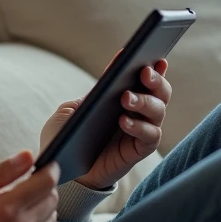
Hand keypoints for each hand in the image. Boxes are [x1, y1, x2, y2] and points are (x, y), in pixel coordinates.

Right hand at [0, 150, 58, 221]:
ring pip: (52, 217)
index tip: (43, 165)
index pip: (46, 182)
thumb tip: (28, 156)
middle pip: (53, 198)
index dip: (48, 169)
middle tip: (22, 188)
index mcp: (2, 210)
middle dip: (42, 187)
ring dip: (40, 208)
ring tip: (15, 210)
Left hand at [39, 58, 171, 191]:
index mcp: (121, 96)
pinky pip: (150, 137)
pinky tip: (123, 120)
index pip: (144, 77)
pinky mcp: (137, 150)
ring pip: (158, 111)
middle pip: (160, 91)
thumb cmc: (65, 136)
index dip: (153, 65)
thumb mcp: (71, 110)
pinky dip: (139, 127)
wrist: (60, 170)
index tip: (152, 51)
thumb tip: (114, 70)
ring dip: (144, 101)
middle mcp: (137, 111)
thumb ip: (92, 93)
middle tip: (144, 72)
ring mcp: (140, 130)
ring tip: (125, 97)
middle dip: (156, 80)